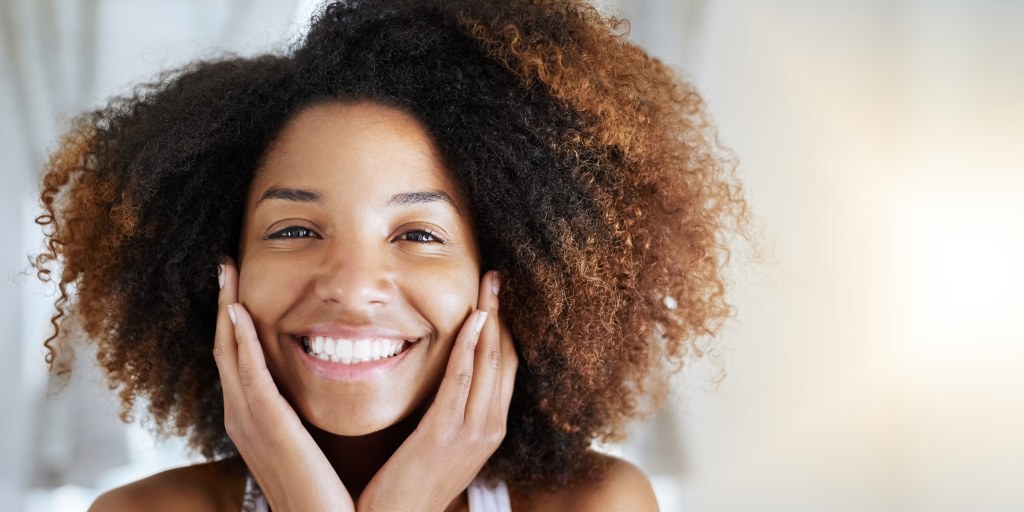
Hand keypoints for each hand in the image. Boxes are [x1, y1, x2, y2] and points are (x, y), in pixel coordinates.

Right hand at [213, 259, 354, 511]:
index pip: (235, 357)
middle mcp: (241, 416)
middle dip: (223, 305)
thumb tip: (321, 383)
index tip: (237, 285)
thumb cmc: (319, 490)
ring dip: (226, 310)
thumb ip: (299, 414)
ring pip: (229, 353)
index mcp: (250, 418)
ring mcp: (249, 421)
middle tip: (224, 266)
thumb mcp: (305, 442)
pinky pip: (250, 376)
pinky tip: (238, 313)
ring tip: (227, 274)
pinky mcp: (268, 426)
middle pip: (223, 348)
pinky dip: (240, 343)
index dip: (232, 319)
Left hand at [357, 271, 517, 511]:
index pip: (507, 367)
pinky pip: (463, 380)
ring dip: (490, 318)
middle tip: (496, 278)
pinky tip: (472, 319)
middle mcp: (490, 427)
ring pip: (491, 363)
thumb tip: (445, 378)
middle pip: (506, 358)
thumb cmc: (412, 485)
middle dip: (503, 314)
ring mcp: (473, 431)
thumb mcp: (442, 445)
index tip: (497, 297)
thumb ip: (451, 412)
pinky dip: (470, 345)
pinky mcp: (445, 433)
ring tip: (489, 285)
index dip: (505, 328)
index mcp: (491, 428)